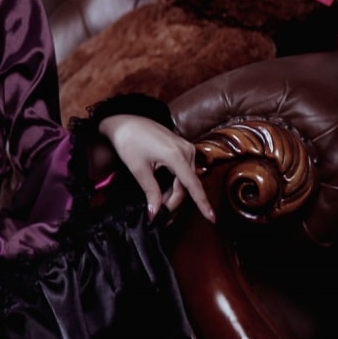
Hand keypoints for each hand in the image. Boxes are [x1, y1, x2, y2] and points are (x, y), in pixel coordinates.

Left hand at [99, 114, 213, 222]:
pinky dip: (174, 185)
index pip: (192, 185)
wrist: (126, 121)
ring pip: (185, 181)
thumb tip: (154, 214)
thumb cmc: (129, 140)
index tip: (211, 218)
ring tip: (158, 206)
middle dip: (173, 203)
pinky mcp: (183, 149)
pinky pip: (183, 172)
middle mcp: (187, 151)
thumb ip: (150, 192)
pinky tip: (163, 193)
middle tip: (159, 216)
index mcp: (176, 155)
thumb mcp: (139, 169)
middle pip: (186, 186)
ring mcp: (186, 149)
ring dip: (173, 195)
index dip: (202, 203)